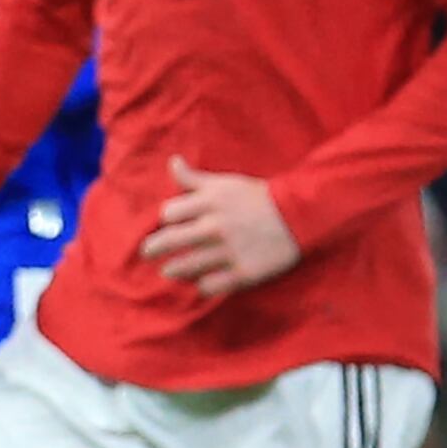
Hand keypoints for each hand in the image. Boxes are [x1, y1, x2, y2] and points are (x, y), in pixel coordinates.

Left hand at [139, 157, 299, 298]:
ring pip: (184, 267)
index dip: (168, 219)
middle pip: (169, 241)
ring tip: (170, 271)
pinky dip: (203, 285)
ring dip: (173, 270)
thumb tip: (172, 161)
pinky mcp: (242, 272)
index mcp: (210, 202)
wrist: (298, 215)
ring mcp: (228, 251)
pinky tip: (203, 281)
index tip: (173, 223)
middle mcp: (216, 227)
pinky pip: (209, 286)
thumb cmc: (256, 198)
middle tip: (148, 253)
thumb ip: (194, 178)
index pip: (169, 214)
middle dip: (153, 248)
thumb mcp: (224, 183)